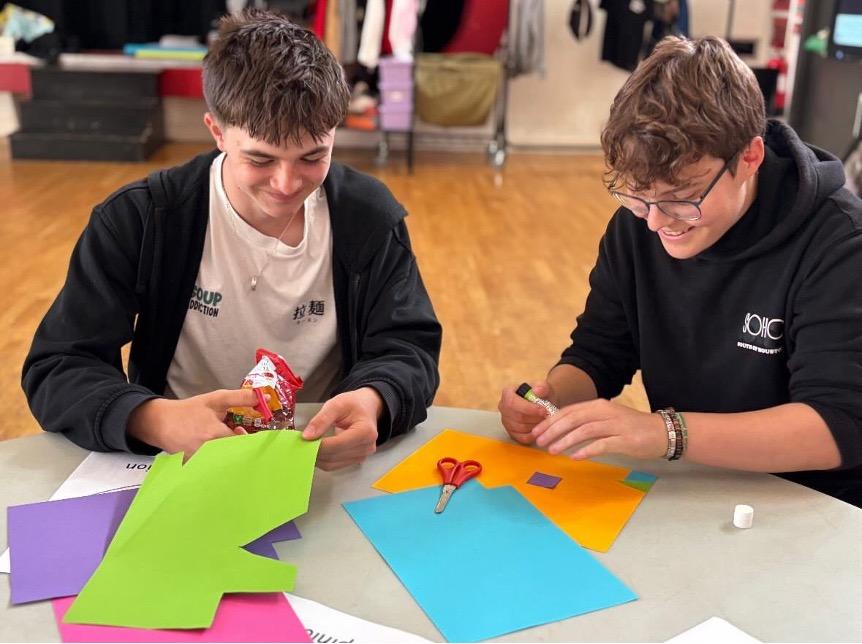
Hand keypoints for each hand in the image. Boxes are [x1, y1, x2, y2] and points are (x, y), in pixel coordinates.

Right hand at [127, 388, 257, 456]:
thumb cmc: (189, 411)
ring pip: (226, 463)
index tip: (248, 433)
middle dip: (240, 447)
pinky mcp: (195, 468)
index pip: (244, 444)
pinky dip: (218, 461)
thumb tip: (263, 398)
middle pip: (236, 456)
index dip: (250, 439)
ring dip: (229, 454)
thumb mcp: (216, 400)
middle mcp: (209, 452)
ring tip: (221, 441)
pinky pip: (214, 468)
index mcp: (215, 435)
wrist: (161, 423)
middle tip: (234, 435)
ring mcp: (201, 463)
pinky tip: (214, 450)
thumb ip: (240, 398)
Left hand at [302, 387, 382, 470]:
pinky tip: (316, 449)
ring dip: (317, 457)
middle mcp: (366, 447)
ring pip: (332, 464)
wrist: (367, 407)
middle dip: (315, 451)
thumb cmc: (353, 404)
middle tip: (300, 443)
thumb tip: (307, 436)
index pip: (337, 445)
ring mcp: (362, 456)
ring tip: (307, 445)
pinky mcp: (355, 460)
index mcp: (365, 431)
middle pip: (333, 456)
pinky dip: (322, 459)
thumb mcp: (337, 404)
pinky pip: (334, 465)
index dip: (318, 445)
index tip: (303, 440)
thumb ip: (321, 420)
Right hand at [498, 381, 556, 444]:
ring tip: (545, 422)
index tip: (544, 411)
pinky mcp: (511, 432)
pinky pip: (521, 438)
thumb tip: (537, 391)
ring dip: (536, 427)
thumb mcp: (543, 386)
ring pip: (520, 428)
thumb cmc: (541, 394)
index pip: (512, 402)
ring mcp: (506, 421)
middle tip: (548, 417)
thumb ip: (542, 386)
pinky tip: (541, 430)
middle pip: (517, 417)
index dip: (528, 408)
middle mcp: (503, 407)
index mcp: (507, 393)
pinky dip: (533, 436)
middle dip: (535, 418)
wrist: (541, 403)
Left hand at [532, 399, 666, 459]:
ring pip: (585, 430)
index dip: (550, 421)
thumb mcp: (606, 419)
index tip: (536, 431)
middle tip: (539, 441)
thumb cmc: (630, 428)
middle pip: (573, 418)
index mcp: (598, 405)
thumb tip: (561, 430)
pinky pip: (602, 444)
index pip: (568, 411)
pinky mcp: (625, 440)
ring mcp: (615, 425)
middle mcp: (605, 412)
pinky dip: (586, 450)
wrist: (661, 433)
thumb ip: (587, 422)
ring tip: (552, 450)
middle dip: (553, 429)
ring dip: (566, 440)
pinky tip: (575, 457)